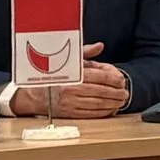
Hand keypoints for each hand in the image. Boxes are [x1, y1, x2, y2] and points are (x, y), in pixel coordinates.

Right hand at [13, 44, 128, 118]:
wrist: (33, 95)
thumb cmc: (52, 77)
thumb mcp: (66, 61)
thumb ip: (85, 53)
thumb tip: (100, 46)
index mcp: (72, 75)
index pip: (100, 76)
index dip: (114, 79)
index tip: (121, 80)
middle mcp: (72, 89)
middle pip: (102, 91)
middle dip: (117, 92)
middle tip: (125, 92)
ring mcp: (71, 103)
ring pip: (100, 104)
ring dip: (114, 103)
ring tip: (121, 100)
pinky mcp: (71, 114)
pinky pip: (93, 114)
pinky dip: (105, 112)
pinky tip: (111, 108)